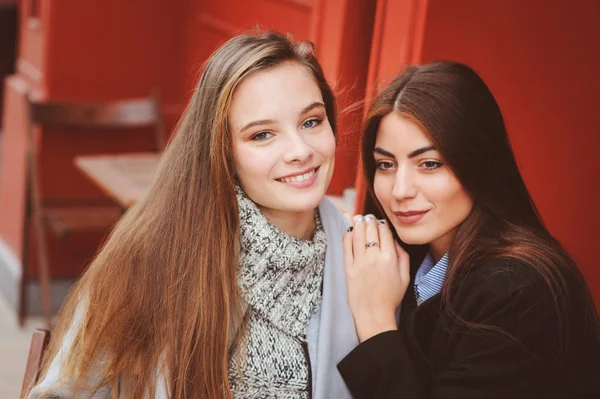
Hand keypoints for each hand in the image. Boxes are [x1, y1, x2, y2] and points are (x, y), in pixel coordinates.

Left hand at [343, 214, 409, 341]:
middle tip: (368, 217)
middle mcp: (374, 257)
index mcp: (390, 258)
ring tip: (359, 218)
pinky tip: (349, 230)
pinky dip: (348, 235)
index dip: (382, 224)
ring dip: (358, 223)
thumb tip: (395, 241)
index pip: (385, 232)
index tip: (380, 222)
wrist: (373, 313)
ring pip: (358, 234)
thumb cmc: (390, 297)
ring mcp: (360, 262)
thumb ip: (403, 256)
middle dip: (370, 220)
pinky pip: (346, 246)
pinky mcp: (348, 267)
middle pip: (371, 230)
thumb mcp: (405, 277)